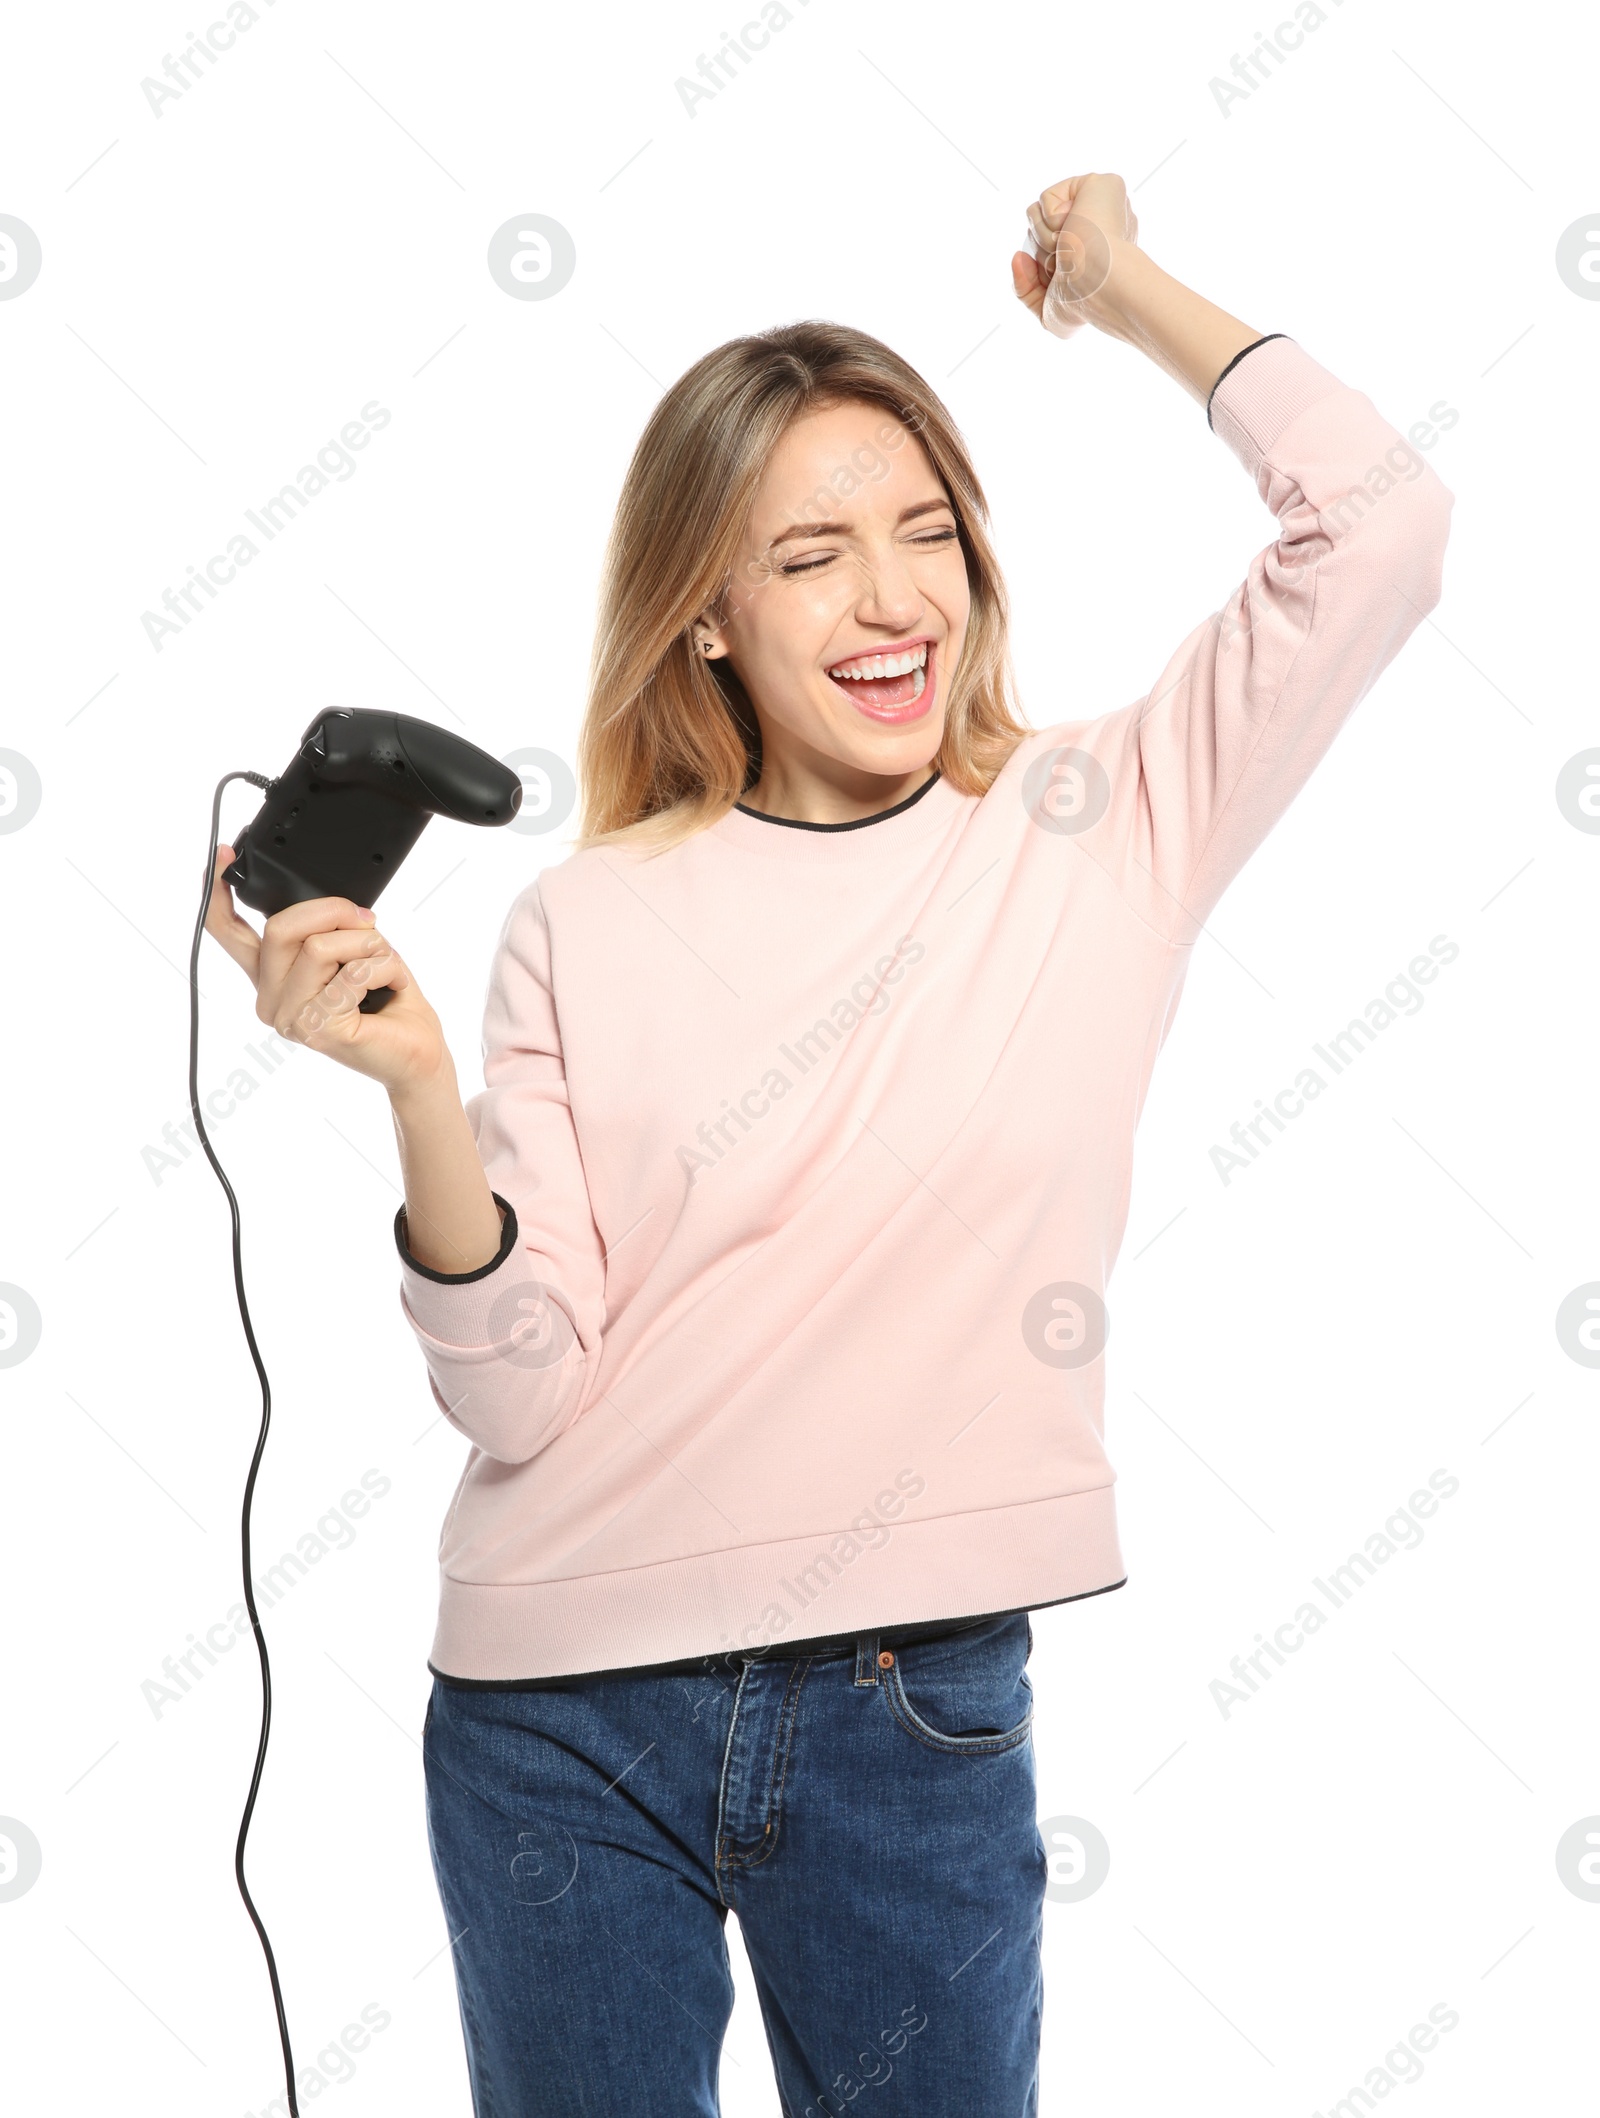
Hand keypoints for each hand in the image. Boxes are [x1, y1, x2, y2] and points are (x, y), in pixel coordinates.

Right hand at [204, 846, 452, 1101]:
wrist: (418, 1053)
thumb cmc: (388, 1003)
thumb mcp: (352, 951)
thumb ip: (326, 929)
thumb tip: (329, 905)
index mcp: (272, 977)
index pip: (231, 934)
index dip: (219, 896)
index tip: (220, 857)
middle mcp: (270, 999)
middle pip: (280, 928)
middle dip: (333, 912)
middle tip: (367, 922)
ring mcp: (290, 1018)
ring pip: (318, 948)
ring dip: (366, 945)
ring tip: (384, 963)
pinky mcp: (318, 1029)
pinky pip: (352, 973)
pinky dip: (384, 967)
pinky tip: (392, 984)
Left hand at [1011, 172, 1140, 342]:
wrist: (1097, 284)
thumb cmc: (1082, 306)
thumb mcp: (1048, 313)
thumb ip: (1027, 291)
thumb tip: (1018, 256)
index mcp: (1096, 252)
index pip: (1050, 255)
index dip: (1046, 272)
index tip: (1066, 283)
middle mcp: (1101, 225)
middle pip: (1040, 234)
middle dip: (1043, 255)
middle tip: (1068, 265)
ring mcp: (1102, 204)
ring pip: (1038, 215)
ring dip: (1044, 239)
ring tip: (1071, 247)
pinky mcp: (1099, 183)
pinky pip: (1046, 199)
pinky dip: (1049, 220)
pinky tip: (1074, 227)